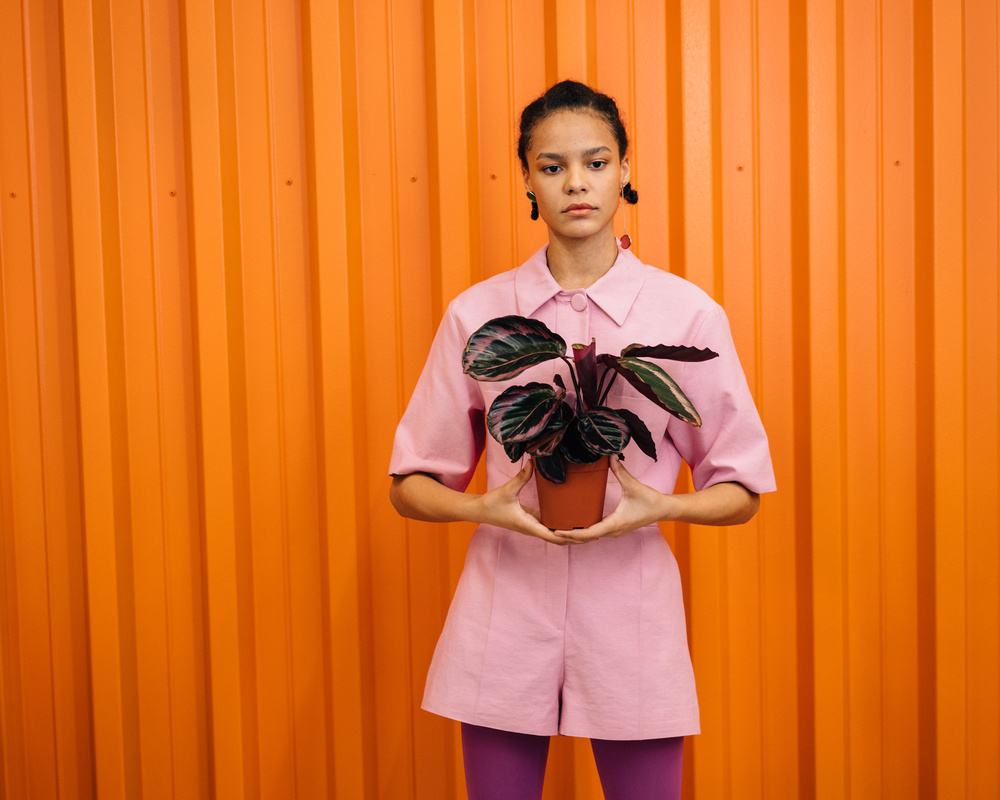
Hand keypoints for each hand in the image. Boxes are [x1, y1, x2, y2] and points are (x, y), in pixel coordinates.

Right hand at [474, 461, 584, 545]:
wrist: (479, 511)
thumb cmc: (491, 504)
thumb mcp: (507, 490)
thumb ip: (521, 477)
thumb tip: (534, 462)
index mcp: (529, 526)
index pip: (553, 537)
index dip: (569, 537)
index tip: (584, 535)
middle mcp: (532, 528)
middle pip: (558, 539)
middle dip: (575, 538)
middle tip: (594, 533)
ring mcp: (531, 525)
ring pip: (554, 533)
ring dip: (569, 533)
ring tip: (587, 528)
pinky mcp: (530, 520)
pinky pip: (548, 524)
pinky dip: (559, 524)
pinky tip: (569, 517)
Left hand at [553, 457, 668, 543]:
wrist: (663, 510)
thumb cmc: (650, 500)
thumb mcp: (633, 484)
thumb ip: (620, 471)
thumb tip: (610, 456)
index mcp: (614, 523)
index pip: (589, 533)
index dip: (572, 533)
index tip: (557, 532)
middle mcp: (612, 531)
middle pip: (585, 539)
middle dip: (567, 537)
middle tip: (549, 531)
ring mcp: (613, 531)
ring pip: (589, 538)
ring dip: (573, 536)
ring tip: (555, 531)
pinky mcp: (614, 528)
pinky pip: (594, 534)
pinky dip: (582, 533)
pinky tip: (572, 527)